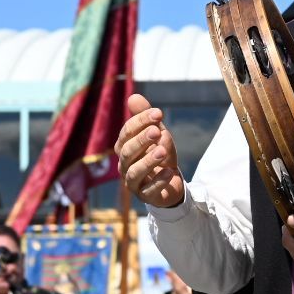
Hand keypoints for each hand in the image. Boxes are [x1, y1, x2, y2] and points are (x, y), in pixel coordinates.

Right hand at [115, 94, 184, 209]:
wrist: (170, 182)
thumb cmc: (159, 154)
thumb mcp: (157, 133)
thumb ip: (147, 117)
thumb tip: (133, 97)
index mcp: (124, 147)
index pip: (126, 132)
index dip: (140, 122)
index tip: (158, 113)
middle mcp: (124, 164)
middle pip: (126, 152)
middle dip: (141, 140)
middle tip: (156, 131)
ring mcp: (133, 182)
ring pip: (134, 172)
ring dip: (148, 161)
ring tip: (162, 151)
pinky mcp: (145, 196)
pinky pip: (149, 190)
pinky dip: (159, 181)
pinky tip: (169, 172)